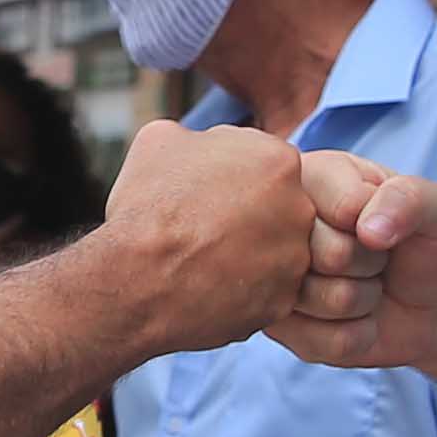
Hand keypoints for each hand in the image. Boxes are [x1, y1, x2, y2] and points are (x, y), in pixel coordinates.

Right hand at [93, 118, 315, 352]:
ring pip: (275, 250)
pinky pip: (267, 290)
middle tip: (208, 226)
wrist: (137, 279)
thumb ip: (197, 136)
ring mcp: (295, 258)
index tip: (208, 192)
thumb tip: (200, 143)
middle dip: (248, 214)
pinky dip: (243, 290)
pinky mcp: (283, 300)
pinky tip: (211, 286)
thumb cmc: (148, 206)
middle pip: (278, 206)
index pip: (265, 163)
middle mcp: (300, 207)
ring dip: (248, 252)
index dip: (232, 177)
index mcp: (278, 160)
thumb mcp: (159, 142)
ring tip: (206, 259)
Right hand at [274, 149, 436, 371]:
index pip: (331, 205)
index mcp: (310, 177)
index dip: (368, 225)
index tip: (379, 224)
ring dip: (360, 301)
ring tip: (365, 284)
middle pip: (323, 254)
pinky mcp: (281, 329)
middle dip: (366, 264)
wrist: (430, 306)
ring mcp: (274, 279)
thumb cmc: (424, 245)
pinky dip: (355, 335)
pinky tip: (357, 319)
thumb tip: (367, 229)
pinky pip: (319, 341)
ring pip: (318, 300)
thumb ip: (409, 198)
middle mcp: (279, 225)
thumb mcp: (436, 208)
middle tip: (375, 259)